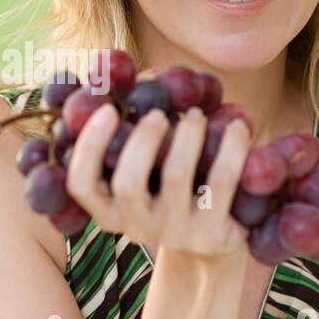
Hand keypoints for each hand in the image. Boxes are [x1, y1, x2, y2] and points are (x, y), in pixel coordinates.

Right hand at [64, 104, 251, 263]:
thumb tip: (144, 75)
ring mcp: (175, 232)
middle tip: (157, 114)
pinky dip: (230, 147)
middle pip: (128, 183)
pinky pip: (221, 182)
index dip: (90, 146)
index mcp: (108, 211)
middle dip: (143, 139)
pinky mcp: (212, 233)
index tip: (107, 110)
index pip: (81, 184)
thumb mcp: (148, 168)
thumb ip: (136, 130)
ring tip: (196, 115)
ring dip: (186, 135)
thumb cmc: (171, 189)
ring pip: (175, 176)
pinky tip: (238, 127)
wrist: (213, 243)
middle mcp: (136, 226)